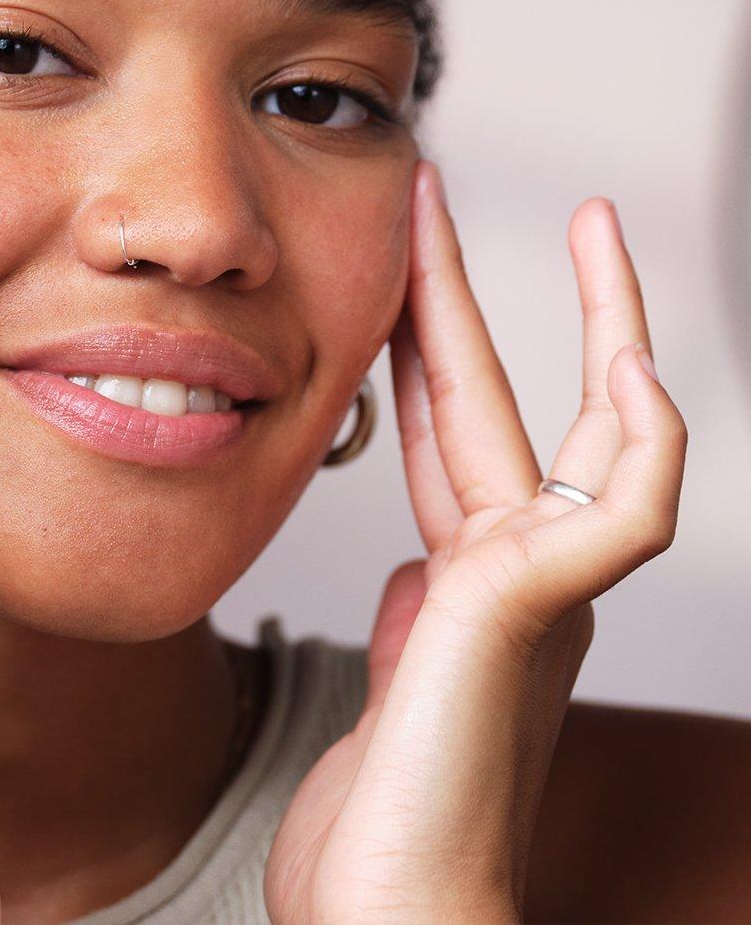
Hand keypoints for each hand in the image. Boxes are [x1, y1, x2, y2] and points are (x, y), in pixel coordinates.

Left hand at [265, 160, 686, 923]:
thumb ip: (425, 618)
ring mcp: (538, 595)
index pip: (450, 428)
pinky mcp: (536, 613)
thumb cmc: (380, 829)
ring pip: (596, 437)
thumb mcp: (393, 688)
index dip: (428, 337)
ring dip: (604, 330)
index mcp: (469, 582)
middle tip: (457, 194)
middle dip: (486, 291)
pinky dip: (644, 442)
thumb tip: (427, 564)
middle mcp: (516, 578)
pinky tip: (633, 373)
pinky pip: (624, 513)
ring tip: (596, 234)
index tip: (405, 262)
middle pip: (505, 402)